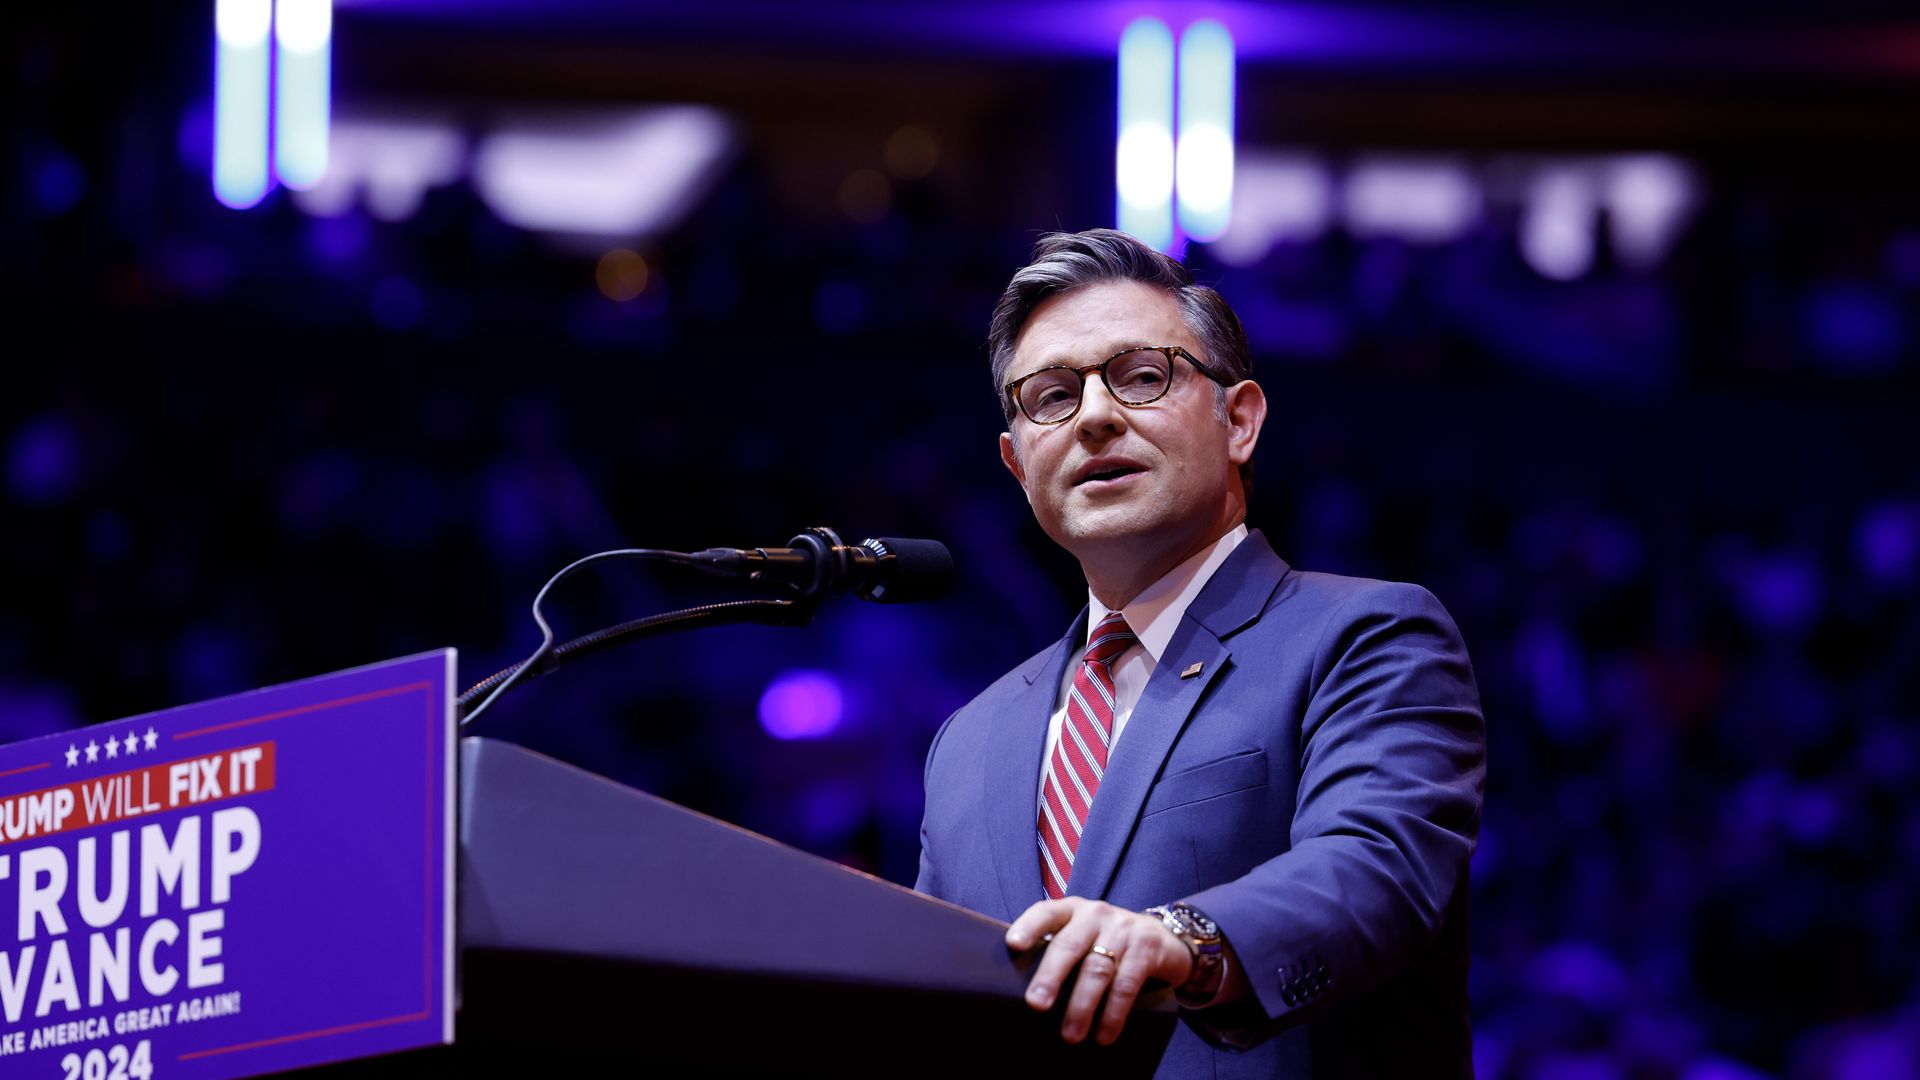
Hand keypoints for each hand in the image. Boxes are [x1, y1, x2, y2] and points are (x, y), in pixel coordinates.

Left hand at [1005, 897, 1193, 1045]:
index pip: (1046, 912)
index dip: (1029, 927)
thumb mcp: (1082, 936)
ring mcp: (1123, 929)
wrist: (1163, 938)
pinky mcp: (1147, 947)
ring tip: (1070, 1034)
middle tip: (1036, 1004)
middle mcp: (1095, 914)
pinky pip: (1127, 983)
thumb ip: (1057, 950)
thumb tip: (1016, 989)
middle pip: (1069, 945)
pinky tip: (1104, 1034)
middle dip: (1051, 976)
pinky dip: (1114, 1012)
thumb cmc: (1107, 943)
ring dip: (1082, 1005)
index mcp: (1072, 910)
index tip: (1013, 945)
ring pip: (1097, 968)